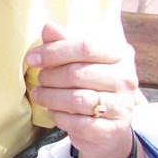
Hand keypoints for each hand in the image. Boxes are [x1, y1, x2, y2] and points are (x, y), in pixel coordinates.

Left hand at [24, 20, 139, 157]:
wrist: (109, 127)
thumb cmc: (91, 85)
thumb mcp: (81, 61)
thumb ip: (64, 43)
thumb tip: (48, 27)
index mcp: (120, 55)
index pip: (85, 46)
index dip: (54, 51)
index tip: (31, 58)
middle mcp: (126, 79)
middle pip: (77, 73)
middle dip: (49, 76)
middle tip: (38, 79)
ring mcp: (122, 106)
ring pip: (76, 99)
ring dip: (50, 97)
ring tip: (39, 94)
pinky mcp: (112, 130)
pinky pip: (77, 122)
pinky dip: (58, 116)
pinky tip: (53, 111)